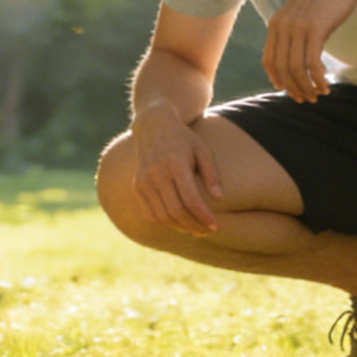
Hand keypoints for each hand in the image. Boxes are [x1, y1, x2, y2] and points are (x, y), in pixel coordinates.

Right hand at [129, 106, 223, 235]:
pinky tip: (177, 222)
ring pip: (162, 215)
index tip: (215, 226)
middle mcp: (156, 173)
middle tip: (206, 232)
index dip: (203, 216)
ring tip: (194, 230)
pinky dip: (164, 222)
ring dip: (179, 227)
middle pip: (175, 210)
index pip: (190, 198)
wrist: (152, 125)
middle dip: (193, 225)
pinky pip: (150, 213)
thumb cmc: (183, 138)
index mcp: (175, 163)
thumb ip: (211, 173)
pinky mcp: (137, 186)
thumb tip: (218, 198)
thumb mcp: (202, 149)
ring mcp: (144, 180)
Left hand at [262, 0, 356, 102]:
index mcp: (276, 23)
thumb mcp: (301, 13)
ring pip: (296, 69)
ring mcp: (297, 28)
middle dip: (293, 88)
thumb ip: (294, 31)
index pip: (269, 60)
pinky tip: (326, 86)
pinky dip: (318, 79)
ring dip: (306, 87)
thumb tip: (294, 55)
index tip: (289, 91)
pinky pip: (312, 64)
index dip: (278, 80)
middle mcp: (282, 26)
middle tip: (306, 99)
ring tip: (318, 95)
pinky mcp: (316, 29)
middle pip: (281, 68)